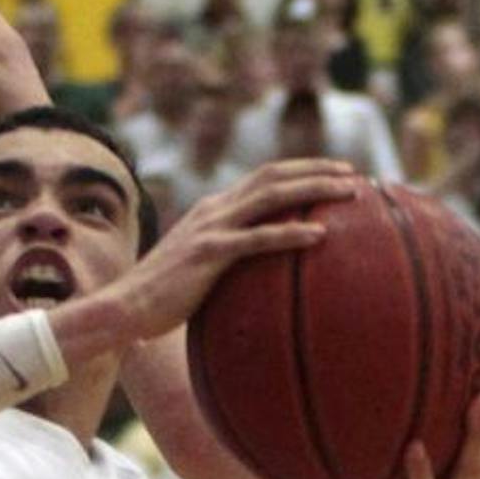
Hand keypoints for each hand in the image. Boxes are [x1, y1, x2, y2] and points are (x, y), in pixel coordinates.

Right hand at [111, 160, 360, 340]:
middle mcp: (214, 209)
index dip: (300, 171)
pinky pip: (258, 239)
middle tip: (354, 174)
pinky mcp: (209, 253)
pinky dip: (291, 233)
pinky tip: (320, 235)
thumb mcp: (198, 270)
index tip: (333, 173)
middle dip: (316, 170)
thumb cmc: (162, 300)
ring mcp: (211, 228)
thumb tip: (254, 278)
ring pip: (272, 196)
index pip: (263, 178)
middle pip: (273, 176)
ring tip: (350, 193)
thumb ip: (225, 262)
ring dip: (314, 190)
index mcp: (213, 209)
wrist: (125, 308)